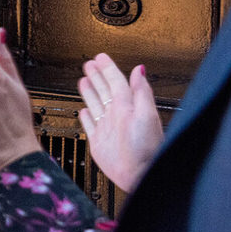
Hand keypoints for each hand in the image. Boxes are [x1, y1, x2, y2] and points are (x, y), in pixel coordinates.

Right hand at [77, 54, 164, 192]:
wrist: (139, 174)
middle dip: (97, 76)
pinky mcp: (99, 141)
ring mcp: (107, 128)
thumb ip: (141, 92)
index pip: (116, 82)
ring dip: (89, 91)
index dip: (108, 68)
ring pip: (96, 104)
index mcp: (127, 107)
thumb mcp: (147, 115)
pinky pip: (89, 125)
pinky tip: (84, 110)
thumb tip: (139, 70)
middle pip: (104, 90)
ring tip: (84, 79)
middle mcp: (117, 115)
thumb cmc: (146, 148)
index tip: (101, 57)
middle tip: (90, 64)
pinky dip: (86, 117)